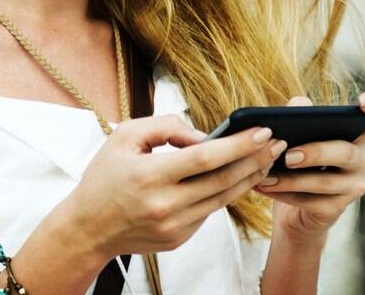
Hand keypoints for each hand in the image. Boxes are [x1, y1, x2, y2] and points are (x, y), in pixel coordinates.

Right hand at [62, 114, 287, 257]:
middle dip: (255, 159)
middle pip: (223, 180)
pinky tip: (240, 176)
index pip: (205, 158)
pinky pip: (210, 211)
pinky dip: (227, 193)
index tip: (262, 130)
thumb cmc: (105, 177)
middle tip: (277, 142)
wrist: (88, 228)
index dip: (238, 144)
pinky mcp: (179, 238)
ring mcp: (174, 226)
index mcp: (149, 176)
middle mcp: (164, 206)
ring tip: (267, 157)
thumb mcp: (125, 137)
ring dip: (249, 177)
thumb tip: (205, 135)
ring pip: (223, 199)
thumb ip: (166, 127)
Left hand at [254, 92, 364, 242]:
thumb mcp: (296, 135)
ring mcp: (354, 186)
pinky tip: (262, 186)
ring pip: (325, 181)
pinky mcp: (337, 209)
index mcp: (356, 134)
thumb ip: (299, 115)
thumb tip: (297, 105)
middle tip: (288, 156)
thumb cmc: (297, 164)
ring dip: (291, 179)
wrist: (293, 210)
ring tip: (265, 175)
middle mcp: (362, 159)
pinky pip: (311, 201)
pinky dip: (284, 193)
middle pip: (346, 152)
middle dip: (315, 153)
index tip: (362, 102)